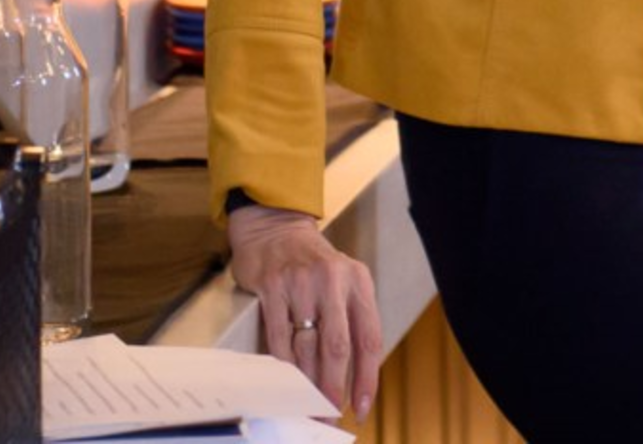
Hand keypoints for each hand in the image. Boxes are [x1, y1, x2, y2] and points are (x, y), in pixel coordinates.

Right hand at [227, 205, 382, 419]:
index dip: (368, 377)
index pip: (369, 338)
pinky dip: (283, 364)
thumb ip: (350, 320)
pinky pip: (279, 335)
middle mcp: (334, 281)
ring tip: (308, 406)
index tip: (362, 406)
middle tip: (330, 414)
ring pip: (308, 344)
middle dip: (336, 386)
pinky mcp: (273, 286)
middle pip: (339, 346)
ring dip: (308, 381)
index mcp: (359, 282)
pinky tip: (286, 382)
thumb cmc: (312, 266)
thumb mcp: (342, 283)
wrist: (275, 229)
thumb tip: (353, 376)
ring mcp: (301, 283)